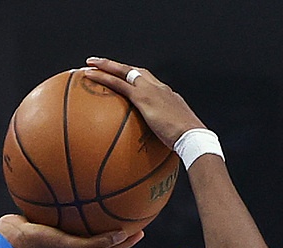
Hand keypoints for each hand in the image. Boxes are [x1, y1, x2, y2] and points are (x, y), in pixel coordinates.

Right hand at [0, 214, 142, 247]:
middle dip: (117, 231)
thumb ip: (96, 242)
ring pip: (85, 227)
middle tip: (132, 218)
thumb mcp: (70, 244)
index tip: (141, 231)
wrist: (8, 237)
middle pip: (100, 240)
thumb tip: (123, 235)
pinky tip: (82, 191)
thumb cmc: (39, 243)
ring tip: (111, 204)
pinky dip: (79, 207)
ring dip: (98, 218)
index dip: (126, 242)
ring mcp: (60, 238)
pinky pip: (70, 215)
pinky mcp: (50, 226)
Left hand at [80, 59, 205, 147]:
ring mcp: (151, 90)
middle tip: (100, 63)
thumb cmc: (186, 142)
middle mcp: (159, 88)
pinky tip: (89, 76)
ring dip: (106, 66)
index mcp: (167, 95)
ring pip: (124, 71)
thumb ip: (162, 137)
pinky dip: (103, 78)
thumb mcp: (173, 135)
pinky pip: (118, 83)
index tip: (124, 77)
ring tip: (90, 63)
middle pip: (135, 70)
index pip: (148, 82)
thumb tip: (156, 150)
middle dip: (118, 66)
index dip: (135, 77)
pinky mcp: (143, 97)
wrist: (193, 136)